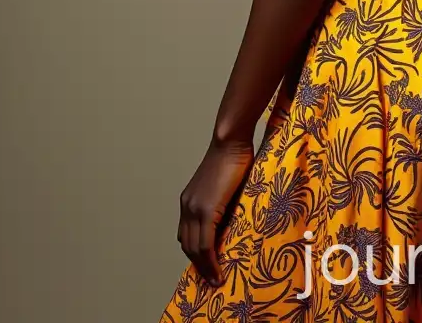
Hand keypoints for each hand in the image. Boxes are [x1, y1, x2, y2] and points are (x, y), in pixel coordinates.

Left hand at [177, 138, 254, 285]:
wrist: (230, 140)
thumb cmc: (234, 157)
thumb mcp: (225, 186)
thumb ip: (223, 204)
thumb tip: (232, 221)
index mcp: (189, 200)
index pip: (187, 235)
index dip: (195, 253)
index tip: (206, 267)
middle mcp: (187, 206)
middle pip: (187, 245)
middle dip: (199, 266)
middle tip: (211, 280)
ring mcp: (194, 208)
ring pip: (194, 248)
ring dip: (204, 267)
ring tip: (215, 280)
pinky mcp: (205, 209)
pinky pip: (205, 243)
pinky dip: (209, 260)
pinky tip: (218, 270)